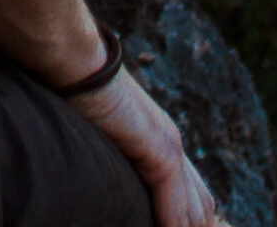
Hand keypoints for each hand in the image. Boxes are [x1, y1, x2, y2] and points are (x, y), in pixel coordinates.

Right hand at [71, 60, 218, 226]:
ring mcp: (170, 146)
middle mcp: (173, 144)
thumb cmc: (73, 93)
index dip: (192, 220)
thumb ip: (119, 159)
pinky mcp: (160, 149)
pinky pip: (174, 201)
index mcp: (161, 141)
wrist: (75, 64)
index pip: (195, 196)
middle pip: (204, 206)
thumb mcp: (100, 136)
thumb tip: (103, 183)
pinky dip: (172, 224)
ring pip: (195, 210)